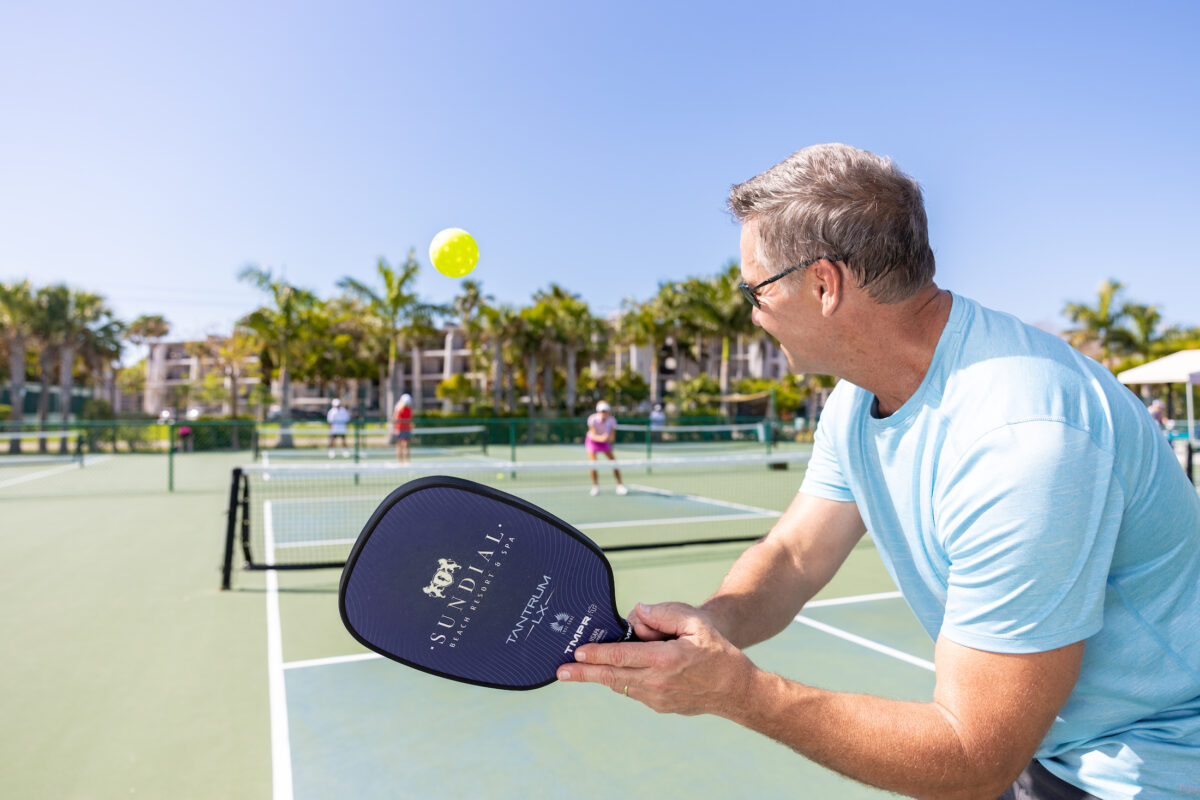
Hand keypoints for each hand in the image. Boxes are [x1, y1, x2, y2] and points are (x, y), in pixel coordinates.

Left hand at [557, 602, 757, 716]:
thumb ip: (664, 614)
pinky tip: (620, 669)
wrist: (736, 690)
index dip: (597, 654)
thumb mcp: (695, 623)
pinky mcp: (659, 706)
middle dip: (583, 674)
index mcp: (664, 660)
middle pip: (611, 677)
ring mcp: (657, 698)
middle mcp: (657, 683)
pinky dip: (623, 679)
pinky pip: (633, 690)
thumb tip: (636, 614)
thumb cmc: (717, 651)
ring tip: (585, 665)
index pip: (622, 656)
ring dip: (603, 674)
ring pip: (621, 684)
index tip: (577, 653)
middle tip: (560, 672)